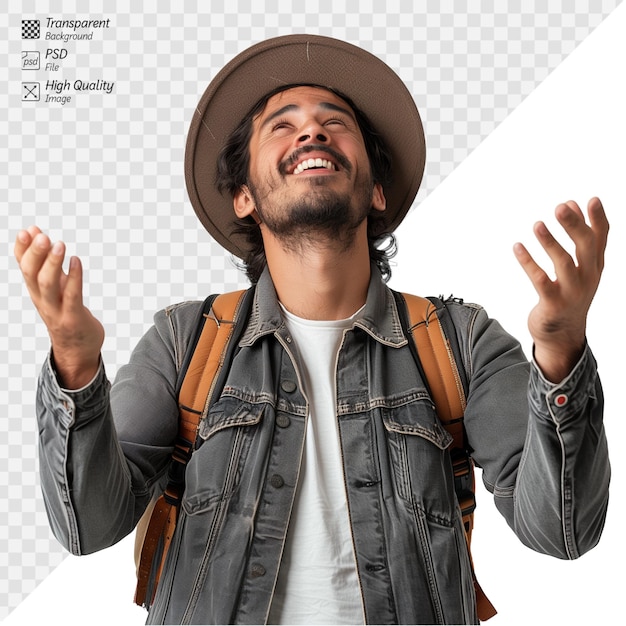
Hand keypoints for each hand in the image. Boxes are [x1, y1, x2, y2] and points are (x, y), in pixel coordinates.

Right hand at [14, 226, 103, 388]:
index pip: (23, 268)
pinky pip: (72, 296)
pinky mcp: (73, 318)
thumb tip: (38, 234)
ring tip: (60, 244)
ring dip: (53, 264)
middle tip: (42, 235)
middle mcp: (42, 300)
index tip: (26, 230)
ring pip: (48, 285)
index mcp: (36, 292)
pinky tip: (77, 262)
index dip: (22, 250)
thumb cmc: (67, 314)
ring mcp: (56, 310)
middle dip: (35, 254)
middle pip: (31, 275)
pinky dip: (75, 278)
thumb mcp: (54, 288)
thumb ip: (48, 264)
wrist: (77, 352)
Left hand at [513, 197, 608, 381]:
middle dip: (574, 226)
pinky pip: (540, 280)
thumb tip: (571, 204)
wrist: (563, 335)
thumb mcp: (580, 267)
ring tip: (537, 224)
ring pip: (563, 262)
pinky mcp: (553, 303)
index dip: (598, 220)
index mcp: (595, 266)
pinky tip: (517, 247)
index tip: (590, 200)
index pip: (601, 239)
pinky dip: (528, 262)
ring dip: (550, 242)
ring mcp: (572, 291)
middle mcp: (588, 277)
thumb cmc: (569, 294)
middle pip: (585, 247)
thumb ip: (579, 238)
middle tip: (560, 207)